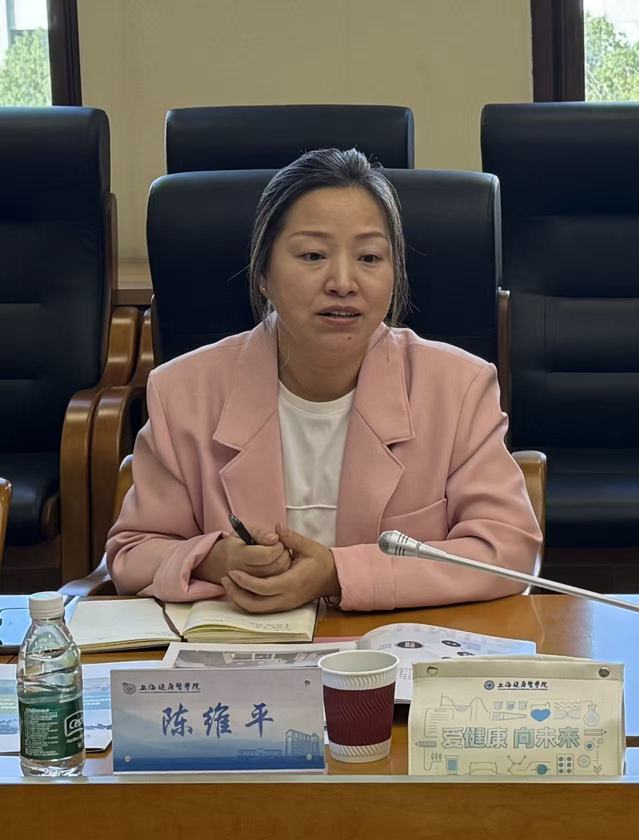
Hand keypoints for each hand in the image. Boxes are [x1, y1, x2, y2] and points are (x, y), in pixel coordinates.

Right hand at [193, 525, 290, 583]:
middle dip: (283, 554)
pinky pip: (273, 586)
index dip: (277, 547)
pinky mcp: (253, 593)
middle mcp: (241, 573)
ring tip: (279, 556)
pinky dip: (281, 575)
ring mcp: (246, 586)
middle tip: (281, 548)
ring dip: (284, 564)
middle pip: (274, 567)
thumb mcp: (244, 532)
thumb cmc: (235, 544)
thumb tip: (275, 538)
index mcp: (237, 555)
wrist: (218, 563)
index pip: (266, 555)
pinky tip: (278, 567)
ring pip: (277, 577)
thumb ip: (260, 533)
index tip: (277, 541)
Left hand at [221, 523, 340, 612]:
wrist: (333, 577)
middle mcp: (286, 598)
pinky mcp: (284, 606)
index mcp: (291, 583)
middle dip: (236, 594)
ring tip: (229, 583)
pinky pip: (261, 608)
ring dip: (240, 599)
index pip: (262, 588)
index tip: (232, 571)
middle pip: (255, 605)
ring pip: (256, 610)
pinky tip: (240, 588)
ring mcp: (285, 604)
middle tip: (225, 578)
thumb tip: (276, 527)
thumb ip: (291, 537)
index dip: (244, 581)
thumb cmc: (321, 561)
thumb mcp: (308, 546)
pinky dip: (248, 601)